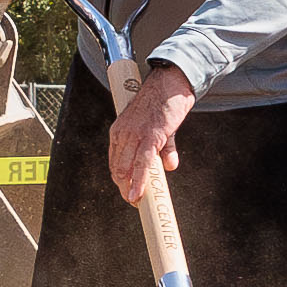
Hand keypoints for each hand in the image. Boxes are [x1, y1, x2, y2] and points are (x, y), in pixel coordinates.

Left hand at [107, 62, 197, 200]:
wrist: (170, 83)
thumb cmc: (164, 104)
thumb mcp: (161, 128)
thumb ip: (164, 149)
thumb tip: (171, 166)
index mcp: (120, 132)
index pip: (115, 162)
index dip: (121, 180)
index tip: (128, 192)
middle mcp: (122, 134)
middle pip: (118, 169)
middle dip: (124, 188)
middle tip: (134, 201)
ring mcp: (135, 135)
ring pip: (127, 169)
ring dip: (130, 189)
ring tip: (135, 202)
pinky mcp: (150, 136)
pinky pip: (142, 164)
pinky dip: (139, 181)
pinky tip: (138, 195)